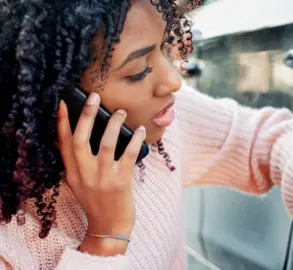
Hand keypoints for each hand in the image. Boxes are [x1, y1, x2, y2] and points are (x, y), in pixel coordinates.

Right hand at [56, 92, 144, 254]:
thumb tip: (84, 135)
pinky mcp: (121, 183)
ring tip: (121, 112)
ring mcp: (103, 179)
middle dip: (86, 115)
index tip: (64, 103)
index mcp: (72, 173)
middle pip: (81, 139)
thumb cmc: (96, 202)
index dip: (62, 122)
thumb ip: (79, 163)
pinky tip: (140, 131)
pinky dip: (135, 140)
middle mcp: (84, 175)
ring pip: (107, 144)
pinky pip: (129, 156)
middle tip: (95, 96)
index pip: (63, 143)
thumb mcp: (79, 183)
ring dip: (114, 124)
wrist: (109, 229)